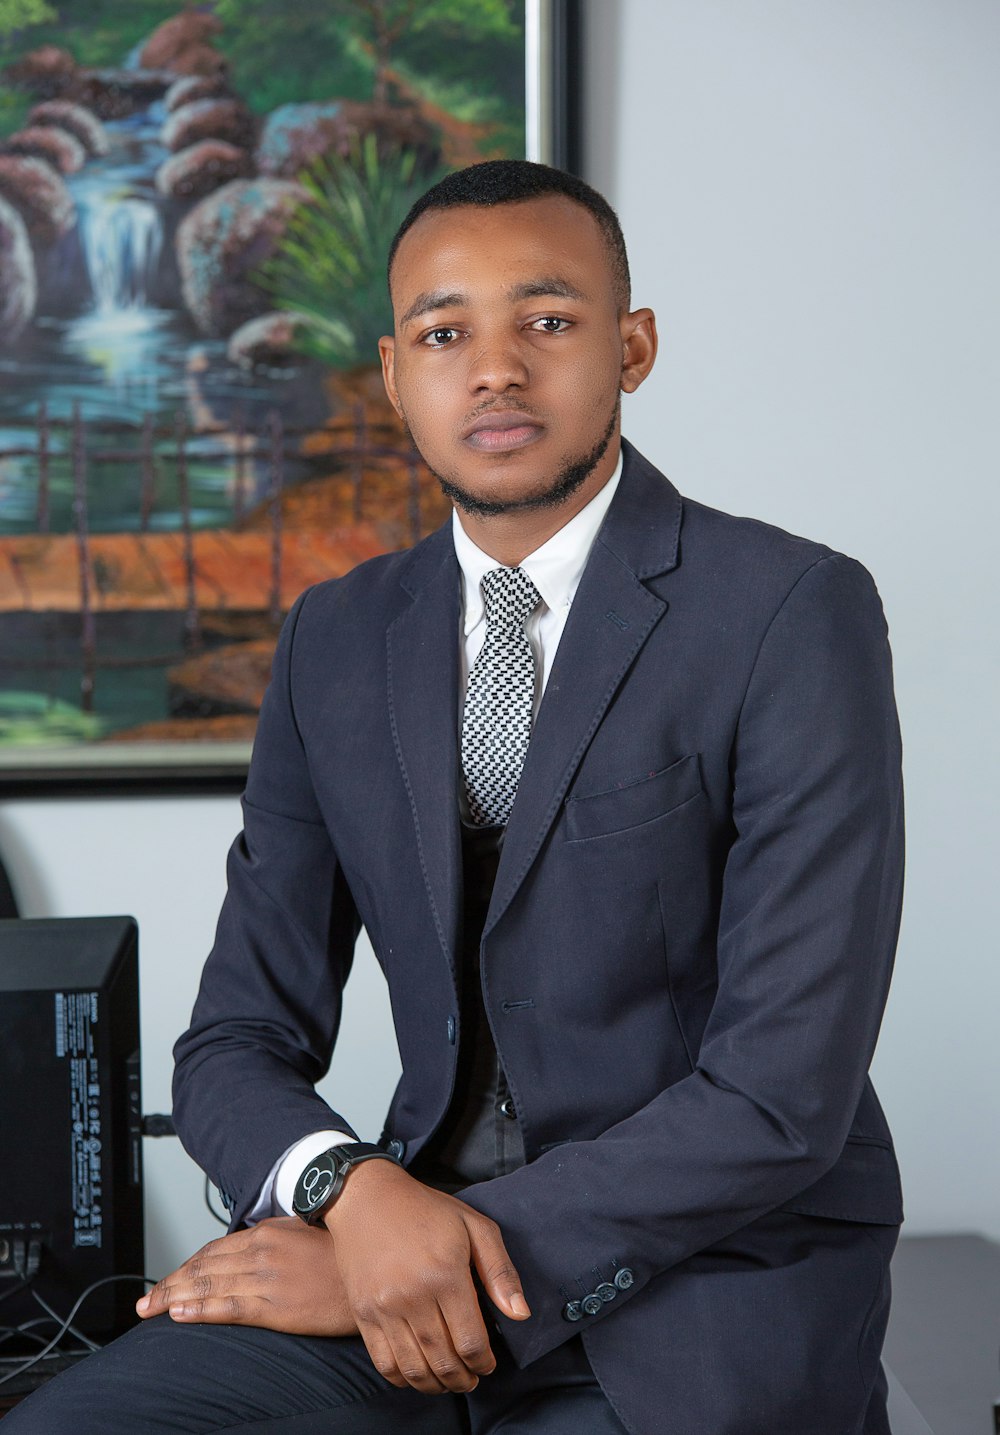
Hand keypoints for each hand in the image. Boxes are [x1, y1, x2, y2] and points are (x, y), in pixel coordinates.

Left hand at [135, 1216, 356, 1336]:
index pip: (214, 1249)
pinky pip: (228, 1308)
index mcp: (269, 1231)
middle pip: (204, 1267)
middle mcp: (262, 1250)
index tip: (169, 1279)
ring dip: (174, 1297)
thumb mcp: (308, 1232)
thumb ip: (279, 1238)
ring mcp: (267, 1278)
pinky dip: (200, 1310)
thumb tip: (255, 1245)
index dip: (186, 1266)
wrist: (375, 1274)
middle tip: (146, 1301)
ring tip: (150, 1309)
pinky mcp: (276, 1306)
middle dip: (170, 1284)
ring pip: (208, 1286)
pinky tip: (179, 1315)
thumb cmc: (345, 1256)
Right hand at [322, 1160, 529, 1395]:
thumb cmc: (426, 1210)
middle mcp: (413, 1297)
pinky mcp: (362, 1313)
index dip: (484, 1362)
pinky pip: (384, 1362)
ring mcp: (384, 1308)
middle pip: (444, 1361)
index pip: (471, 1341)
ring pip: (414, 1368)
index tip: (488, 1364)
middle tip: (472, 1379)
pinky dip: (403, 1378)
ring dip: (435, 1385)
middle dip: (463, 1379)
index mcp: (446, 1275)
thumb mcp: (474, 1225)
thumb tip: (520, 1314)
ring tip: (448, 1382)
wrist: (367, 1198)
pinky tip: (417, 1374)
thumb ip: (500, 1271)